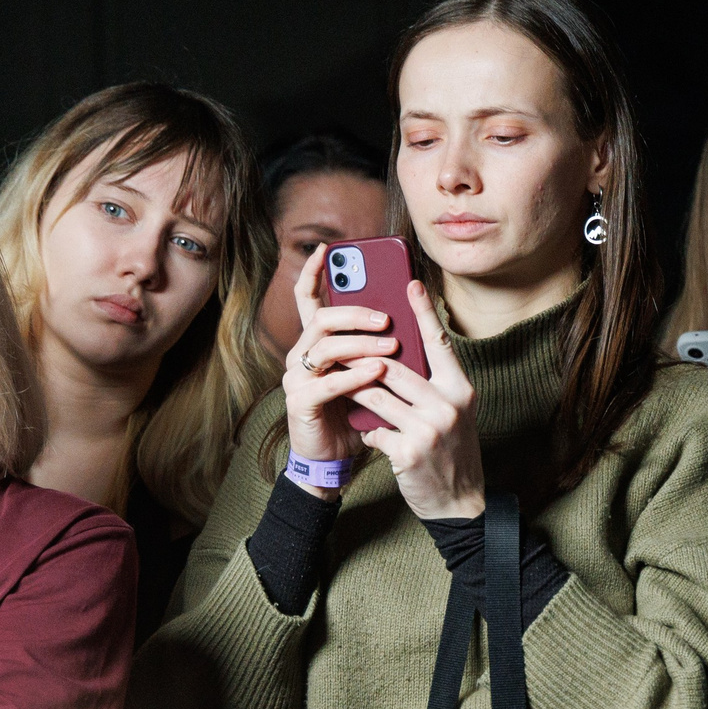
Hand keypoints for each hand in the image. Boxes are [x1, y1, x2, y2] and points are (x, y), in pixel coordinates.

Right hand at [283, 248, 397, 467]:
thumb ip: (379, 349)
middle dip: (357, 314)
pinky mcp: (300, 402)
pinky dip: (354, 376)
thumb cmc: (354, 413)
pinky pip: (328, 383)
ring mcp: (297, 378)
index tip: (325, 250)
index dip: (312, 274)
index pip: (307, 300)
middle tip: (388, 318)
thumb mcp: (370, 375)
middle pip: (323, 319)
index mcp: (315, 344)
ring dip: (362, 343)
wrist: (335, 458)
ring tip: (392, 345)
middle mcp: (300, 355)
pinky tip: (377, 371)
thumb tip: (410, 322)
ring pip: (325, 347)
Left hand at [353, 285, 485, 520]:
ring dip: (357, 393)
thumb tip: (395, 357)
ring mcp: (429, 429)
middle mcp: (448, 405)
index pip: (439, 342)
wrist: (459, 502)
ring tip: (344, 387)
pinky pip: (374, 430)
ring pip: (376, 396)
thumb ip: (432, 386)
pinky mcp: (409, 452)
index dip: (423, 312)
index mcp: (460, 390)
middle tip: (341, 348)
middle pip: (395, 368)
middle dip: (365, 360)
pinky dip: (368, 432)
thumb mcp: (453, 414)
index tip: (409, 283)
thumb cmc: (451, 452)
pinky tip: (372, 438)